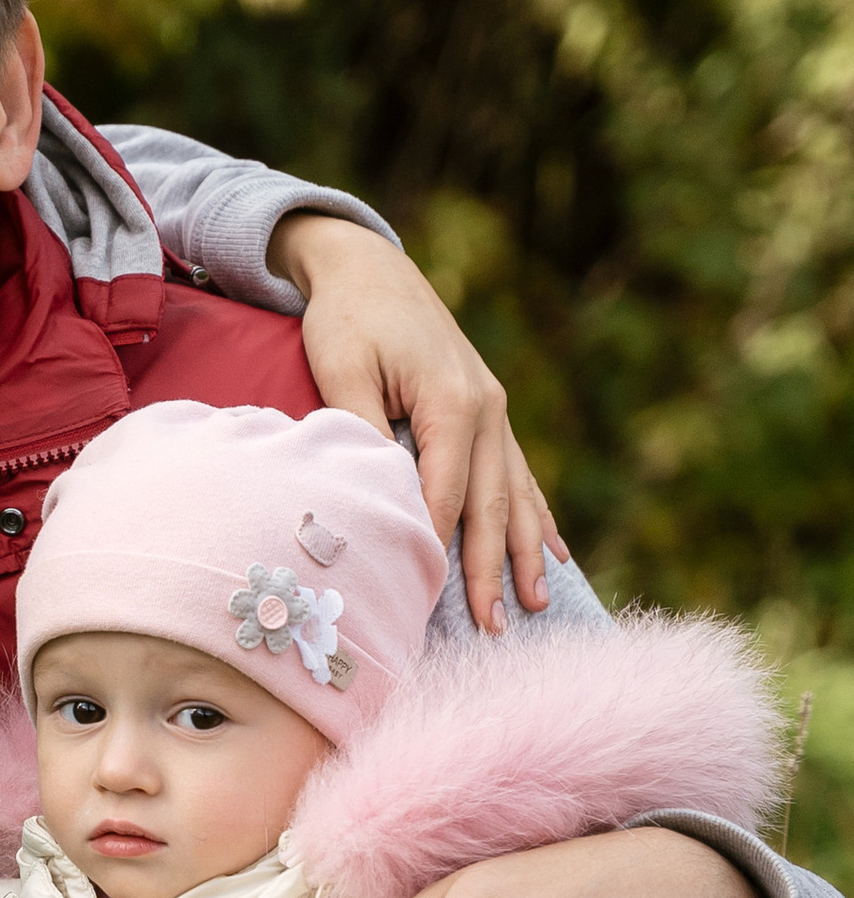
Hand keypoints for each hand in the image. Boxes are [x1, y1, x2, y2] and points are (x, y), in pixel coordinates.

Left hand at [269, 213, 563, 635]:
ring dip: (525, 553)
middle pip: (489, 505)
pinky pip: (518, 474)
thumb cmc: (347, 318)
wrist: (369, 269)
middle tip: (493, 628)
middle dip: (491, 569)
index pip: (444, 493)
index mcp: (452, 401)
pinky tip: (556, 553)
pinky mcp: (489, 412)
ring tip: (536, 605)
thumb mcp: (342, 368)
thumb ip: (361, 429)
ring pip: (515, 494)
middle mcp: (486, 409)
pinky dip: (537, 516)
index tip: (426, 601)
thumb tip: (375, 495)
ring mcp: (495, 411)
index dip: (435, 549)